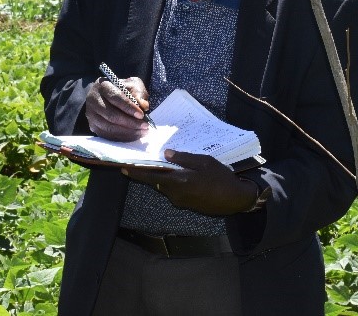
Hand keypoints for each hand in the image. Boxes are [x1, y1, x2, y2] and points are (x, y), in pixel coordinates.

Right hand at [84, 76, 149, 141]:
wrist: (107, 95)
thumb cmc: (122, 89)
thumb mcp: (132, 85)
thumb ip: (139, 93)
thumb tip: (144, 107)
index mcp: (103, 86)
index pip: (115, 98)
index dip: (129, 107)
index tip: (142, 115)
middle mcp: (93, 100)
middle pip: (111, 115)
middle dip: (130, 123)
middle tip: (145, 126)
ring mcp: (91, 114)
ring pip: (109, 127)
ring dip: (127, 132)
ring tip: (142, 132)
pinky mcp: (92, 126)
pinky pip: (107, 135)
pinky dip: (121, 137)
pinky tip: (133, 136)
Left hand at [122, 150, 258, 215]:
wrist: (235, 199)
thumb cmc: (221, 178)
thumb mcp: (204, 162)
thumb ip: (184, 158)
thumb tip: (166, 153)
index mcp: (178, 181)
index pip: (150, 176)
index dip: (136, 172)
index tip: (123, 167)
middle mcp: (175, 193)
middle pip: (155, 182)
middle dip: (147, 173)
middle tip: (138, 163)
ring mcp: (181, 200)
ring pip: (164, 187)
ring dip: (160, 178)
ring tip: (159, 165)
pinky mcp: (187, 204)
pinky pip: (173, 191)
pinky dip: (170, 183)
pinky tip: (177, 175)